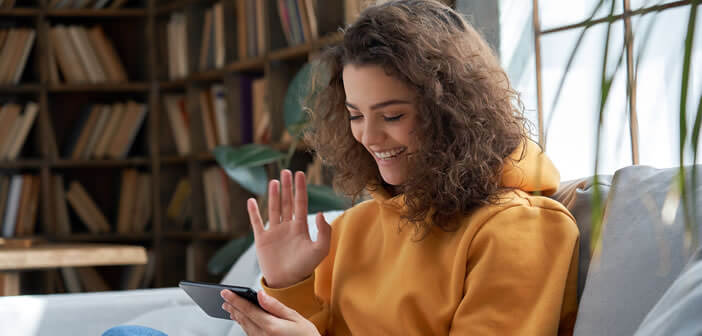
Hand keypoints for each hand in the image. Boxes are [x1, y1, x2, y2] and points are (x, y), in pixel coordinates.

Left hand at [221, 289, 319, 335]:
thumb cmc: (306, 335)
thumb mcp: (295, 317)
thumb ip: (275, 306)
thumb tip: (260, 295)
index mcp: (271, 326)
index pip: (248, 310)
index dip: (235, 299)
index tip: (225, 292)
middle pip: (243, 319)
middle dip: (233, 307)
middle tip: (224, 298)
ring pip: (244, 327)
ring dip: (236, 316)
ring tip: (230, 308)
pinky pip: (249, 334)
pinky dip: (244, 325)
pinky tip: (242, 320)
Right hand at [247, 170, 331, 287]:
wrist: (287, 283)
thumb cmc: (305, 267)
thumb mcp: (320, 250)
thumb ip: (323, 232)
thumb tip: (319, 213)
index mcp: (300, 227)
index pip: (300, 203)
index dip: (300, 188)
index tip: (300, 173)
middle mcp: (287, 227)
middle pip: (286, 202)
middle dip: (287, 187)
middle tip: (286, 171)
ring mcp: (274, 232)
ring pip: (273, 208)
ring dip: (273, 195)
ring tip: (274, 181)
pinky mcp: (262, 240)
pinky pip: (256, 222)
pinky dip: (253, 212)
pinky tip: (252, 200)